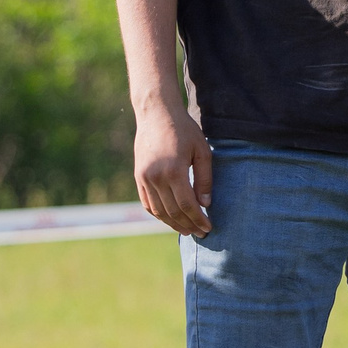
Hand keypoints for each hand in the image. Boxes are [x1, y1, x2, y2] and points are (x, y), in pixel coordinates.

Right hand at [134, 100, 213, 236]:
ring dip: (174, 224)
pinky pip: (148, 204)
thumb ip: (204, 179)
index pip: (187, 205)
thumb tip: (206, 204)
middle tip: (201, 233)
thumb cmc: (184, 129)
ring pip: (159, 211)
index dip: (198, 219)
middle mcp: (156, 177)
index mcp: (174, 171)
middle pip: (173, 212)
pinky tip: (171, 219)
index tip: (209, 227)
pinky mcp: (139, 177)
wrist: (156, 114)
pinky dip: (159, 215)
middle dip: (189, 225)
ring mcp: (144, 178)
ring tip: (187, 230)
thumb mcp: (202, 151)